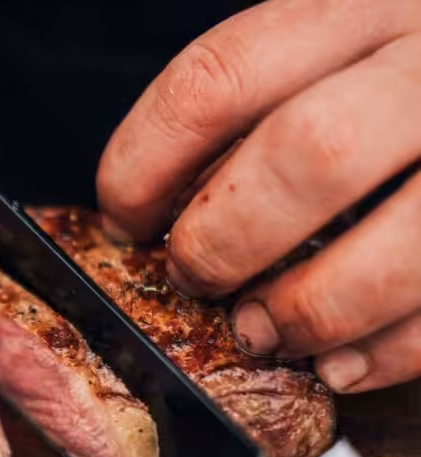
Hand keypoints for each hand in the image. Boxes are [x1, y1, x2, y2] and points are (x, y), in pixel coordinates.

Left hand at [95, 0, 420, 393]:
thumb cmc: (410, 74)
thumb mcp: (343, 41)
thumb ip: (263, 101)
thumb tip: (156, 210)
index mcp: (363, 1)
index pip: (217, 79)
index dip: (144, 164)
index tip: (125, 216)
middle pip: (307, 154)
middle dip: (225, 240)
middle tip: (195, 276)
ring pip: (400, 244)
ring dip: (309, 308)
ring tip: (263, 330)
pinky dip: (391, 350)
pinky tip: (342, 361)